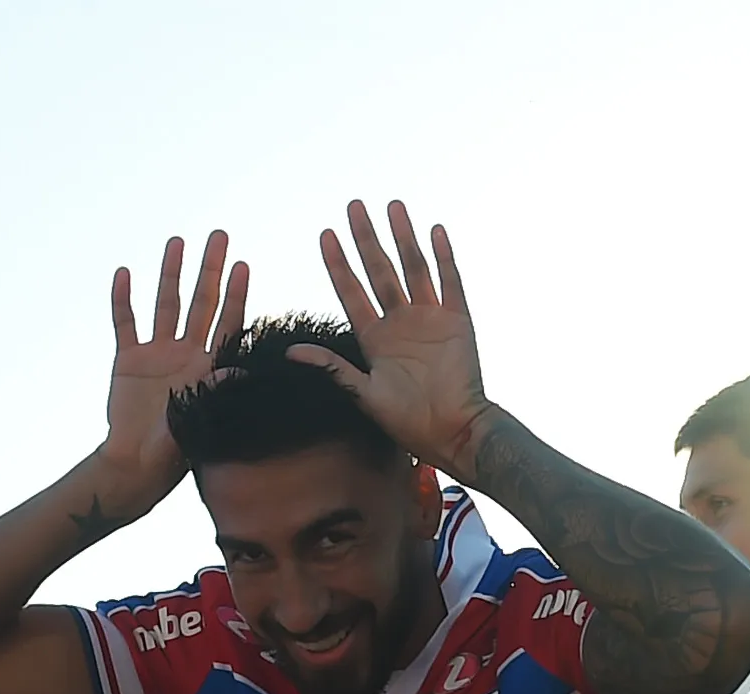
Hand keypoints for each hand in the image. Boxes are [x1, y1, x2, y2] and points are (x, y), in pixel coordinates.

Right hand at [98, 231, 248, 512]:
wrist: (135, 465)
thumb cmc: (174, 451)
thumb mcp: (201, 418)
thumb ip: (217, 391)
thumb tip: (240, 367)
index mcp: (209, 366)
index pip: (227, 321)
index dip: (236, 293)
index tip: (243, 264)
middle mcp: (185, 352)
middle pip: (200, 302)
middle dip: (209, 269)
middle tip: (219, 235)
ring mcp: (156, 353)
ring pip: (165, 303)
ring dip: (171, 273)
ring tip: (177, 241)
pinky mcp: (128, 359)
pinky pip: (125, 323)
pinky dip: (123, 299)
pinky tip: (126, 273)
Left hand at [293, 200, 493, 476]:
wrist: (452, 432)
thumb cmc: (408, 423)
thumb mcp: (362, 394)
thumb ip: (331, 367)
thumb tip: (291, 351)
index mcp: (374, 340)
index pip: (351, 292)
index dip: (338, 264)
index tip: (325, 235)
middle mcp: (400, 323)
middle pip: (379, 270)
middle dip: (366, 238)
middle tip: (353, 206)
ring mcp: (430, 319)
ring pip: (413, 268)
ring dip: (402, 237)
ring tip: (392, 205)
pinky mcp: (458, 321)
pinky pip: (450, 281)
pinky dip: (443, 256)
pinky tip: (434, 230)